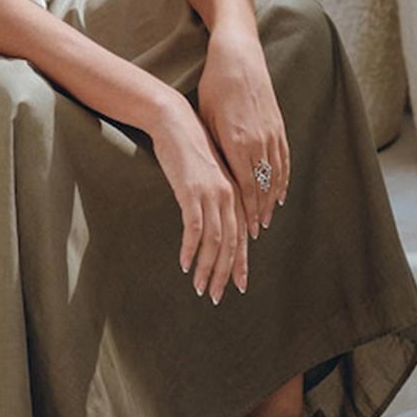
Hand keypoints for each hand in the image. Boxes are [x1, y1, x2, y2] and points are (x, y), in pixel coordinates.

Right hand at [148, 92, 247, 304]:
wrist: (175, 122)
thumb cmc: (188, 147)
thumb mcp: (206, 174)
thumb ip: (214, 196)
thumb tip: (212, 221)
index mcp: (234, 193)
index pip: (241, 236)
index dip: (240, 264)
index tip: (237, 285)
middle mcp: (228, 196)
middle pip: (231, 244)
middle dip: (223, 274)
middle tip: (214, 295)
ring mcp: (211, 195)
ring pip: (215, 242)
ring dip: (206, 268)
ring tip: (198, 286)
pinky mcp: (192, 192)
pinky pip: (194, 229)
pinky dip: (190, 249)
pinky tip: (183, 264)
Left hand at [196, 24, 290, 240]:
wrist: (239, 58)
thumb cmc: (215, 87)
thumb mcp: (206, 117)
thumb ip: (214, 147)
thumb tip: (214, 175)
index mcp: (237, 142)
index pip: (246, 187)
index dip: (247, 211)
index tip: (245, 231)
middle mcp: (258, 142)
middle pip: (262, 187)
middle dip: (259, 213)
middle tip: (254, 235)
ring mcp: (272, 134)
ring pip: (275, 176)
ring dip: (271, 200)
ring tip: (266, 219)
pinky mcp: (279, 126)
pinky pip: (284, 160)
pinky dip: (283, 179)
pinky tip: (280, 193)